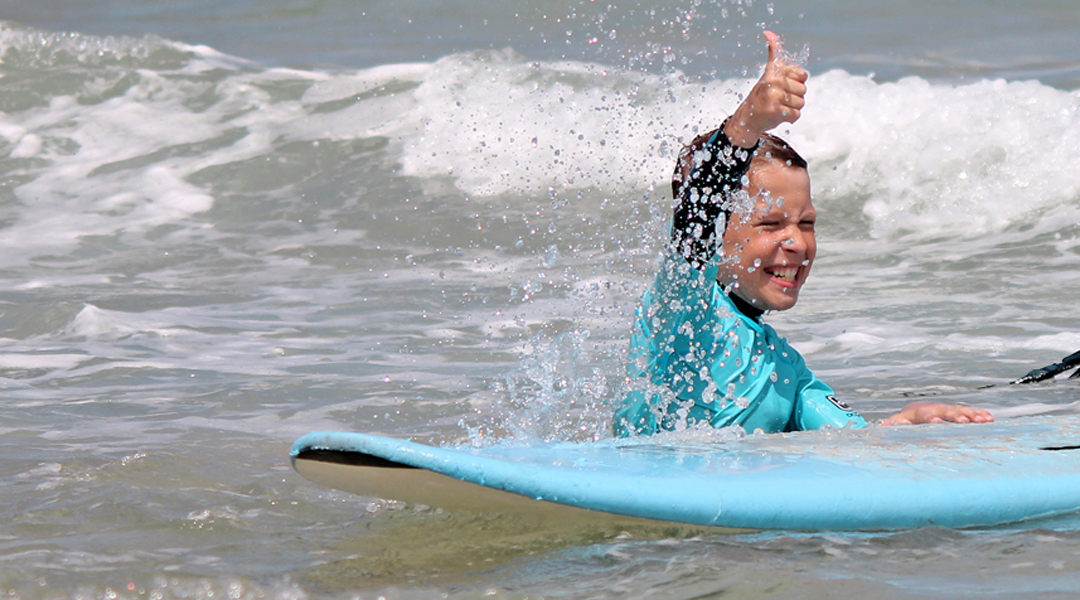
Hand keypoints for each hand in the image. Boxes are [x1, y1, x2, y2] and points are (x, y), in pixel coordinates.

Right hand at [724, 30, 808, 147]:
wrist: (747, 119)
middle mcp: (774, 83)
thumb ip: (774, 53)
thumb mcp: (767, 72)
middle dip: (794, 96)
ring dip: (792, 107)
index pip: (802, 74)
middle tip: (780, 98)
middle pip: (803, 89)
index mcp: (774, 72)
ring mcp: (775, 98)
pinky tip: (779, 115)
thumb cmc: (761, 94)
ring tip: (779, 106)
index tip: (784, 84)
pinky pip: (796, 114)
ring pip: (801, 102)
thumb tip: (769, 33)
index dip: (797, 81)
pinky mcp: (777, 112)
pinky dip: (790, 118)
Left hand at [880, 402, 994, 425]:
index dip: (930, 418)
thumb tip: (881, 426)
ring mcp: (946, 409)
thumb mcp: (896, 424)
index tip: (937, 422)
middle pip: (945, 411)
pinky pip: (968, 411)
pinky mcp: (955, 411)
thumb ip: (891, 425)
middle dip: (955, 415)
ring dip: (972, 414)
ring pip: (960, 410)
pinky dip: (978, 414)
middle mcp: (933, 408)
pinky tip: (990, 418)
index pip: (924, 415)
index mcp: (918, 413)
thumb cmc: (904, 422)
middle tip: (965, 421)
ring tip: (986, 420)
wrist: (914, 411)